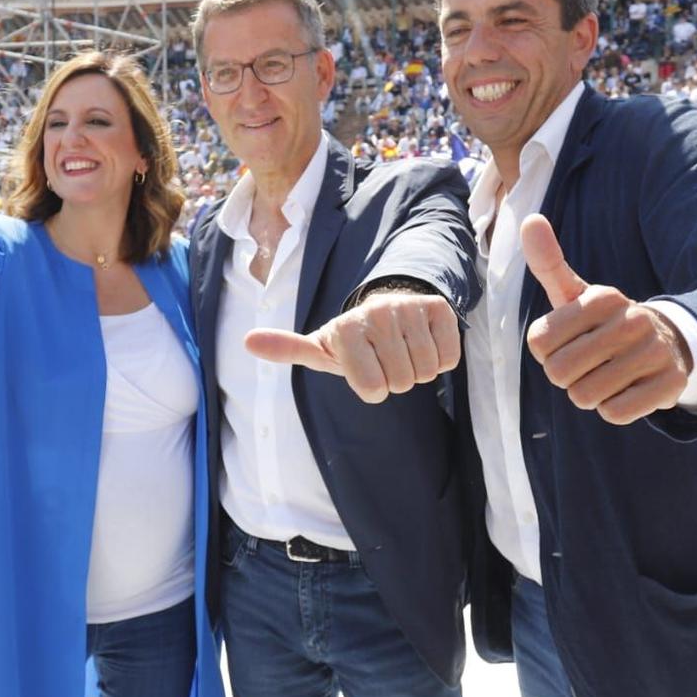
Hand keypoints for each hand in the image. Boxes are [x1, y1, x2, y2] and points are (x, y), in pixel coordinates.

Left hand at [244, 288, 460, 404]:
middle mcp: (376, 313)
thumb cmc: (351, 342)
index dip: (372, 388)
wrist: (385, 308)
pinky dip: (440, 359)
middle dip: (396, 379)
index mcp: (346, 329)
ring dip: (417, 370)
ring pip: (427, 371)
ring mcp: (409, 308)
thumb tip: (248, 342)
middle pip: (403, 382)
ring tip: (401, 350)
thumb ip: (288, 349)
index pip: (374, 388)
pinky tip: (422, 343)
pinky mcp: (438, 307)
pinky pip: (448, 357)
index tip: (364, 369)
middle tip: (385, 359)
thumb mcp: (321, 349)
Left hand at [517, 214, 690, 424]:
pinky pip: (616, 413)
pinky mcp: (670, 384)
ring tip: (607, 376)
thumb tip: (530, 220)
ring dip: (589, 394)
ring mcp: (654, 352)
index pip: (539, 342)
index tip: (569, 341)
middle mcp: (631, 320)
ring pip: (586, 396)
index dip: (547, 351)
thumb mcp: (576, 293)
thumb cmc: (605, 322)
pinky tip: (627, 390)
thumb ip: (548, 263)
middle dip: (566, 376)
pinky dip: (613, 409)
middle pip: (559, 372)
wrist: (668, 343)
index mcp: (602, 297)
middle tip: (587, 364)